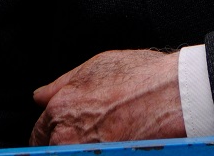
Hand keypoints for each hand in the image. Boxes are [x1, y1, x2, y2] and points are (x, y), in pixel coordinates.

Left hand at [29, 49, 184, 145]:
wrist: (175, 96)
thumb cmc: (141, 77)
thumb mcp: (95, 66)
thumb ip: (61, 84)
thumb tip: (40, 95)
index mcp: (60, 110)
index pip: (38, 134)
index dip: (49, 131)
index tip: (61, 130)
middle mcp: (67, 138)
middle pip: (52, 149)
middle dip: (63, 142)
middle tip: (89, 130)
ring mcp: (87, 154)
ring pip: (71, 154)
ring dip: (80, 148)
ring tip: (104, 136)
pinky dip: (99, 152)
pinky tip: (114, 143)